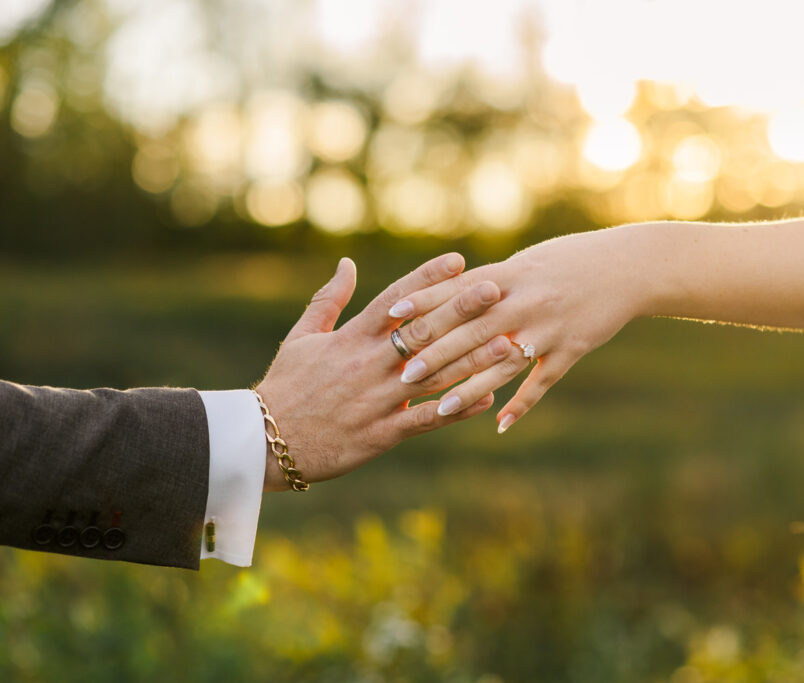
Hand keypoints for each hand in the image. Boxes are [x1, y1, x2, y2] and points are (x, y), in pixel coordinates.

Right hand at [255, 253, 512, 490]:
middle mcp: (368, 365)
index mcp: (350, 339)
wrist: (263, 441)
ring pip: (434, 375)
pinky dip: (457, 409)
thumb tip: (347, 263)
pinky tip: (488, 397)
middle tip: (495, 290)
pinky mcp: (381, 434)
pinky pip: (426, 419)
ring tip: (508, 342)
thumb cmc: (285, 386)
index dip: (428, 279)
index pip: (396, 301)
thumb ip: (329, 300)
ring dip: (473, 359)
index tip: (459, 260)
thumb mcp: (302, 337)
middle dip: (461, 310)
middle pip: (422, 332)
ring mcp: (377, 400)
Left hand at [387, 228, 644, 432]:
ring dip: (469, 388)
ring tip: (439, 408)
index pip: (458, 291)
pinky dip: (520, 405)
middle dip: (435, 354)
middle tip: (402, 375)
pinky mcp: (571, 350)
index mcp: (510, 274)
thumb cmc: (570, 259)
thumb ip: (489, 278)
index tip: (391, 318)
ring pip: (502, 363)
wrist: (628, 267)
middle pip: (472, 331)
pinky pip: (541, 382)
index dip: (424, 305)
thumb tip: (446, 289)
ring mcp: (549, 328)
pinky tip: (498, 424)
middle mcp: (525, 301)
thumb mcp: (527, 262)